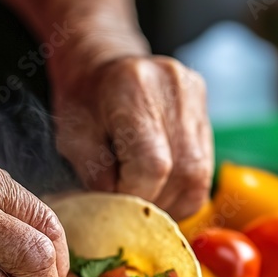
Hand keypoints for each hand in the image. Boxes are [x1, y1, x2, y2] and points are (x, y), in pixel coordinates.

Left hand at [52, 55, 213, 219]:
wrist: (102, 63)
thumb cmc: (83, 101)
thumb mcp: (72, 138)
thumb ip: (96, 176)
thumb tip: (119, 213)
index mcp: (133, 88)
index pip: (152, 165)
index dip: (135, 196)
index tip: (116, 202)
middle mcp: (174, 88)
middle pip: (182, 172)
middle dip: (154, 201)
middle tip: (130, 206)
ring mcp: (195, 97)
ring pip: (199, 175)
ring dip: (172, 200)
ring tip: (144, 197)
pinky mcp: (205, 108)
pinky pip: (204, 168)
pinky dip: (182, 189)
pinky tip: (160, 186)